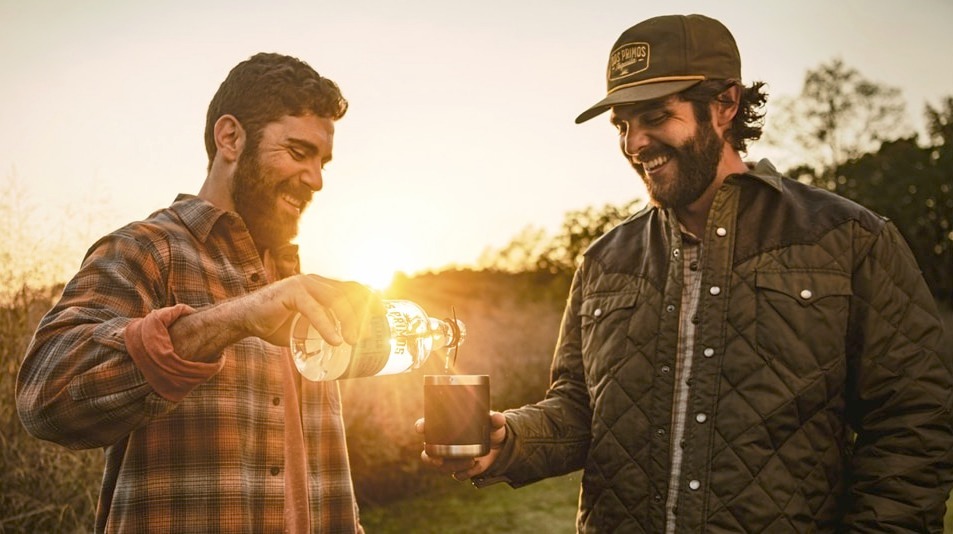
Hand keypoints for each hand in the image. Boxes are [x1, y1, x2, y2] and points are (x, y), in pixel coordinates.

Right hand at [240, 274, 380, 346]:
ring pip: (335, 299)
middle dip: (364, 313)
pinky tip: (335, 340)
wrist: (246, 319)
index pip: (353, 288)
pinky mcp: (290, 293)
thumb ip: (323, 330)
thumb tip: (345, 351)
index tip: (383, 315)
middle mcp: (316, 281)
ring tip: (354, 341)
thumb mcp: (306, 326)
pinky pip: (314, 309)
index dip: (371, 298)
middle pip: (349, 293)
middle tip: (370, 335)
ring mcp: (303, 284)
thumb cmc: (277, 324)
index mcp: (322, 286)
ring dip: (349, 320)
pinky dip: (326, 325)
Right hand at [415, 411, 506, 480]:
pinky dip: (465, 473)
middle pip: (428, 452)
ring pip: (441, 466)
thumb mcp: (493, 424)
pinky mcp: (460, 469)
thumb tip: (497, 419)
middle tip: (440, 459)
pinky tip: (476, 466)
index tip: (421, 428)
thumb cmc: (491, 429)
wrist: (500, 448)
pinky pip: (457, 475)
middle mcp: (444, 443)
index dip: (421, 427)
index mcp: (447, 427)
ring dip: (453, 466)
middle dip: (431, 457)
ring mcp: (451, 458)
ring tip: (471, 461)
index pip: (427, 426)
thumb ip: (495, 420)